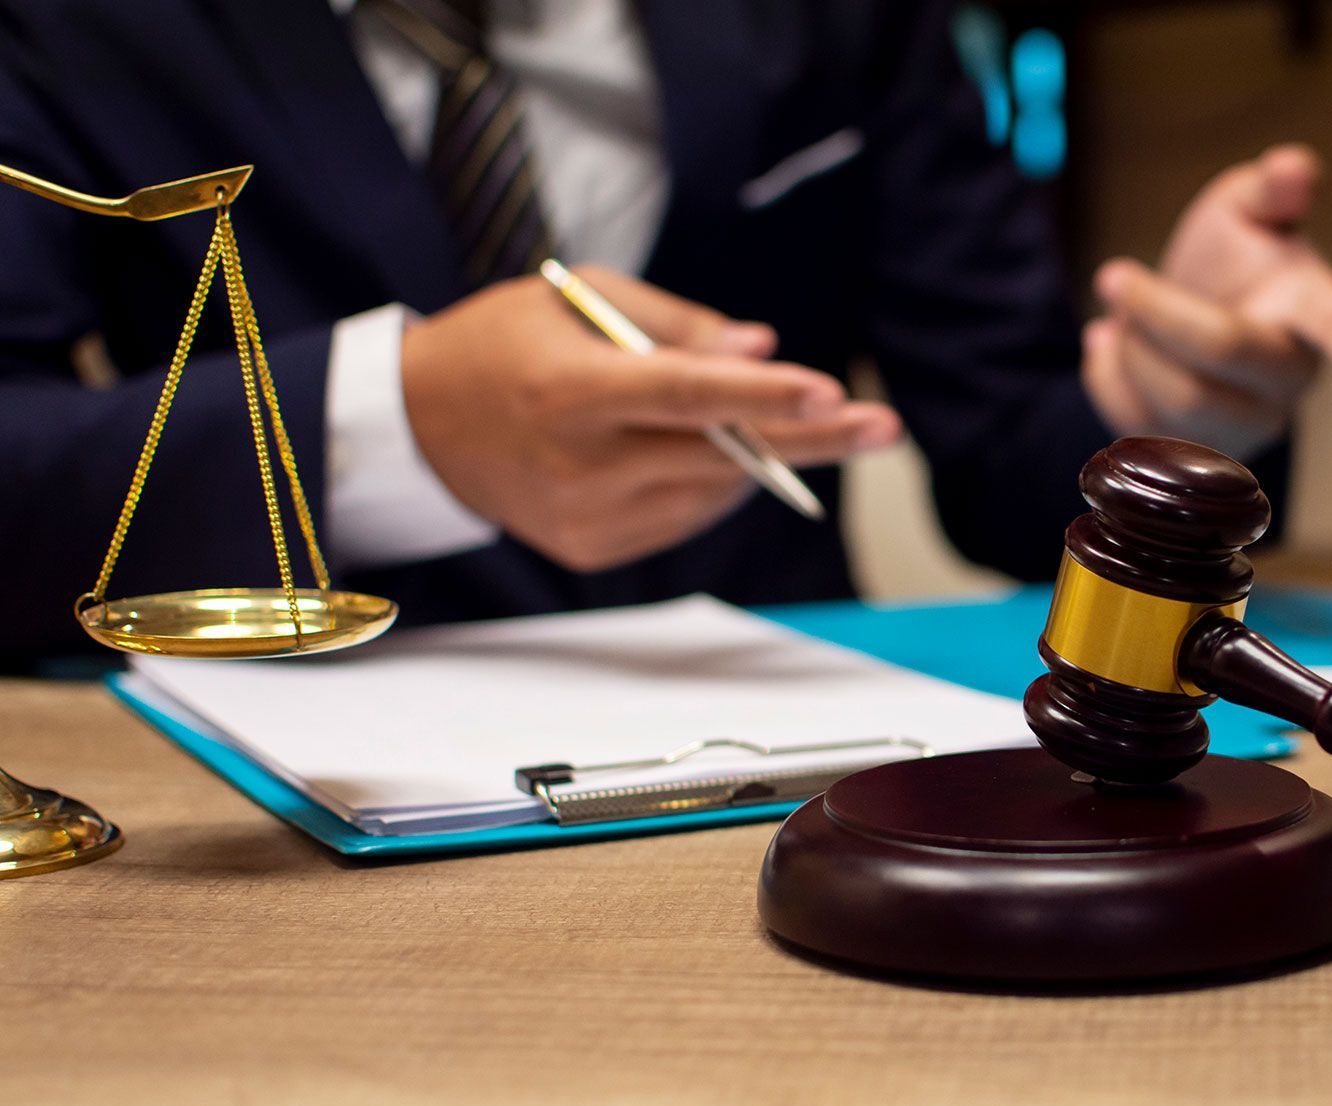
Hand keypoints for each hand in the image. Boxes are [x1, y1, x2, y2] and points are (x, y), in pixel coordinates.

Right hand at [401, 267, 899, 570]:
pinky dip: (705, 479)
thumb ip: (676, 324)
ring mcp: (588, 518)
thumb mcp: (578, 298)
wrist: (420, 428)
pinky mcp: (595, 551)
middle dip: (810, 439)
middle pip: (721, 455)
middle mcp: (580, 464)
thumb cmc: (506, 343)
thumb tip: (761, 348)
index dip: (760, 397)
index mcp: (571, 391)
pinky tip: (680, 449)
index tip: (827, 393)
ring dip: (750, 452)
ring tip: (741, 415)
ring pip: (712, 488)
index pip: (685, 396)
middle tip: (882, 426)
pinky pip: (685, 515)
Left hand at [1081, 145, 1331, 455]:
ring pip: (1178, 399)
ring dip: (1132, 346)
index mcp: (1314, 311)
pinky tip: (1114, 348)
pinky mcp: (1196, 461)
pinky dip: (1107, 374)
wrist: (1185, 316)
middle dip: (1156, 309)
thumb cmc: (1231, 259)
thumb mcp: (1245, 209)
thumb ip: (1271, 189)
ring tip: (1123, 315)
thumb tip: (1294, 166)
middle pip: (1223, 350)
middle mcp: (1288, 380)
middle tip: (1111, 274)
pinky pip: (1134, 425)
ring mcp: (1247, 427)